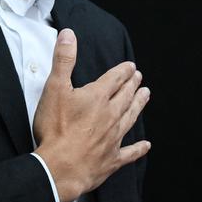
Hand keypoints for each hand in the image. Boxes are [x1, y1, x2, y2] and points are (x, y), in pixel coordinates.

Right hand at [32, 28, 150, 201]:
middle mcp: (110, 116)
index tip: (131, 66)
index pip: (114, 79)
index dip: (123, 71)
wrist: (60, 167)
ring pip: (130, 119)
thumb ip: (63, 59)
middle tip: (140, 79)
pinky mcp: (111, 159)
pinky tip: (146, 145)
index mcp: (97, 98)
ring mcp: (113, 138)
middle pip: (125, 97)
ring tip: (146, 97)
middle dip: (133, 86)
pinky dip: (138, 149)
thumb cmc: (55, 128)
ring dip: (138, 106)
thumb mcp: (55, 88)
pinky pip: (129, 153)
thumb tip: (69, 34)